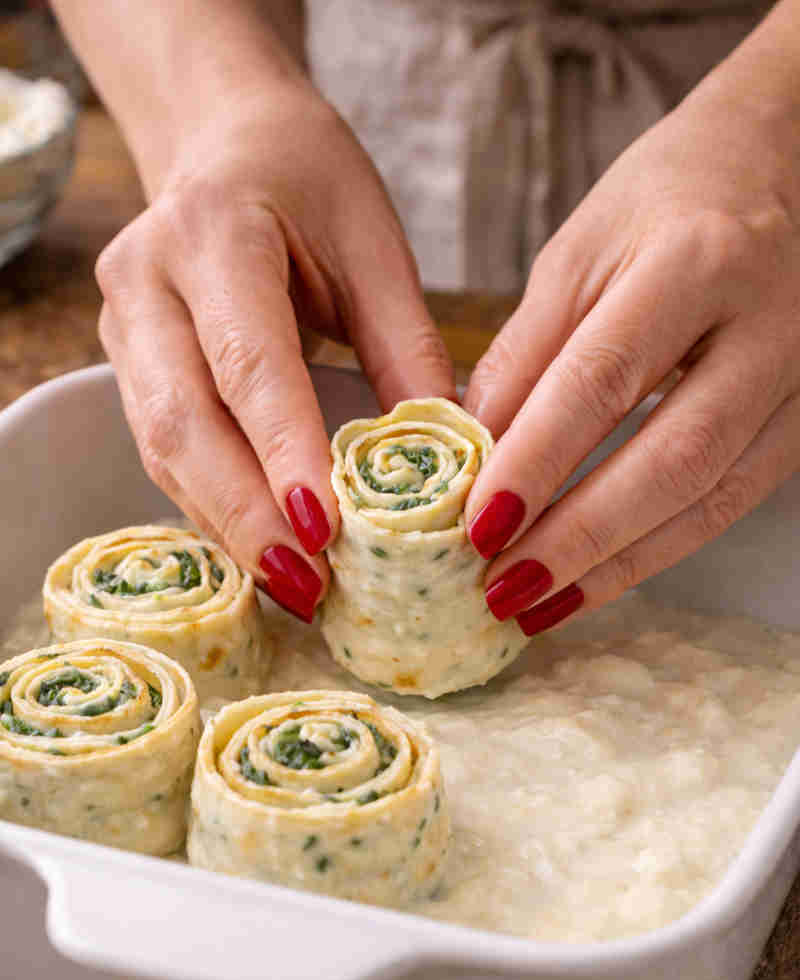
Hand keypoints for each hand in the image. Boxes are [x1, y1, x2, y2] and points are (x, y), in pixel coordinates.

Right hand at [97, 85, 453, 621]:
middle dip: (247, 515)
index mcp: (213, 232)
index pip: (248, 361)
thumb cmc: (309, 183)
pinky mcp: (128, 368)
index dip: (283, 452)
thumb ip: (407, 347)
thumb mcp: (375, 245)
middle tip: (311, 586)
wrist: (226, 144)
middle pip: (183, 422)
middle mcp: (146, 282)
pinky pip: (165, 453)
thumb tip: (450, 459)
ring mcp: (124, 329)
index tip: (325, 531)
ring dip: (228, 527)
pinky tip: (263, 552)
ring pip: (164, 450)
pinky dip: (215, 509)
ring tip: (296, 589)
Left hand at [463, 17, 799, 635]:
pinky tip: (595, 581)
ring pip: (713, 497)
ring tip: (537, 606)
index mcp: (696, 260)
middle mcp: (767, 323)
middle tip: (500, 588)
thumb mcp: (579, 252)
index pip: (605, 377)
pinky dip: (658, 551)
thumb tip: (469, 457)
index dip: (536, 461)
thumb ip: (526, 354)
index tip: (475, 526)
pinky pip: (732, 502)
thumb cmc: (668, 198)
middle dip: (581, 536)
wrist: (783, 161)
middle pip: (674, 457)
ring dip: (619, 566)